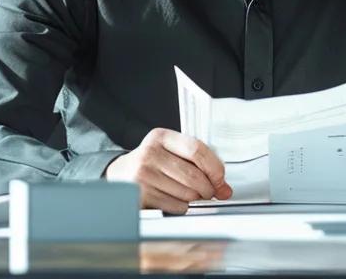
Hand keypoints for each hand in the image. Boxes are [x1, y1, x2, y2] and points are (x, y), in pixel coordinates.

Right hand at [104, 128, 232, 213]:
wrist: (120, 174)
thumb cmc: (151, 164)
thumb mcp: (172, 154)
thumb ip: (200, 166)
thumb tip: (224, 189)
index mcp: (161, 137)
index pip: (197, 150)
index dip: (214, 168)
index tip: (220, 179)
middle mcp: (150, 153)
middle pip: (194, 176)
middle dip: (208, 189)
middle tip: (209, 192)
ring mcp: (144, 175)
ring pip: (187, 194)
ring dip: (195, 199)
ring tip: (188, 194)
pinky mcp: (141, 194)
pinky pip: (176, 206)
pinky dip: (182, 207)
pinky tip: (174, 200)